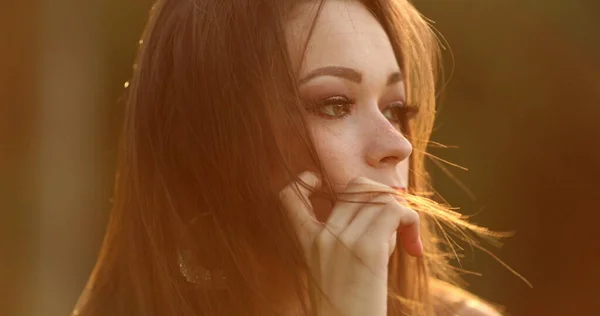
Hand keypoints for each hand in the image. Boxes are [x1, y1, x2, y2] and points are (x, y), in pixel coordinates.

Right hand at [279, 171, 422, 315]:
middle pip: (357, 186)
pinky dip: (411, 222)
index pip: (289, 196)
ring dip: (402, 214)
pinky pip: (395, 211)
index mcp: (308, 243)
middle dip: (383, 199)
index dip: (303, 180)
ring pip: (381, 195)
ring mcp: (342, 240)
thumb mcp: (333, 273)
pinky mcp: (367, 249)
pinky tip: (412, 249)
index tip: (320, 183)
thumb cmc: (347, 310)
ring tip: (405, 244)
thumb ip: (345, 240)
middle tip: (395, 230)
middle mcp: (322, 237)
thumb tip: (382, 212)